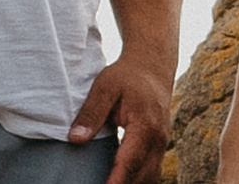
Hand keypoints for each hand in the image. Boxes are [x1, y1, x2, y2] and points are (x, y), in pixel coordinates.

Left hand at [67, 53, 172, 183]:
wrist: (153, 66)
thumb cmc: (126, 75)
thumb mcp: (105, 87)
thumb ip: (91, 113)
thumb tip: (76, 139)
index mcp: (145, 125)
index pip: (130, 162)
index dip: (116, 181)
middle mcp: (158, 139)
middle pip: (142, 177)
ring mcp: (162, 145)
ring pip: (150, 178)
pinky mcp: (159, 147)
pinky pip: (151, 173)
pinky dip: (137, 181)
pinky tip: (119, 182)